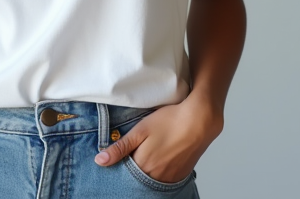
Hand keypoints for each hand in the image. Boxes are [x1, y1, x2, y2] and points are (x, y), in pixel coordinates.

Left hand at [93, 98, 222, 183]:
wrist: (200, 120)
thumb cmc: (169, 121)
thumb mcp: (140, 130)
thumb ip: (120, 147)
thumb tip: (100, 161)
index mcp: (143, 165)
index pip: (124, 174)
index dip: (120, 165)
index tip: (119, 157)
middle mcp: (156, 176)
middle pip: (138, 178)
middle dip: (132, 169)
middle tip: (135, 152)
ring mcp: (170, 177)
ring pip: (151, 179)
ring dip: (146, 171)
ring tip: (148, 154)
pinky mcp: (181, 174)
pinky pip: (165, 179)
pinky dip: (159, 172)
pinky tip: (160, 159)